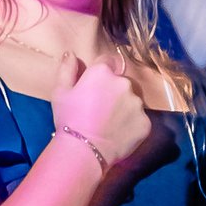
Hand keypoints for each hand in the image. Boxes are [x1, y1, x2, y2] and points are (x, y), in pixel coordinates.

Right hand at [51, 56, 151, 176]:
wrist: (84, 150)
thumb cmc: (69, 119)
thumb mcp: (60, 92)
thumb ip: (67, 69)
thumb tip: (71, 54)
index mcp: (103, 72)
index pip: (108, 62)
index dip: (101, 74)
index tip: (95, 87)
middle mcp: (124, 83)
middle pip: (122, 82)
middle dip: (114, 91)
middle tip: (101, 109)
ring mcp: (137, 103)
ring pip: (133, 101)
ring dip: (125, 108)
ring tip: (110, 123)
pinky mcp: (145, 122)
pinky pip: (139, 119)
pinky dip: (132, 124)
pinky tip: (119, 133)